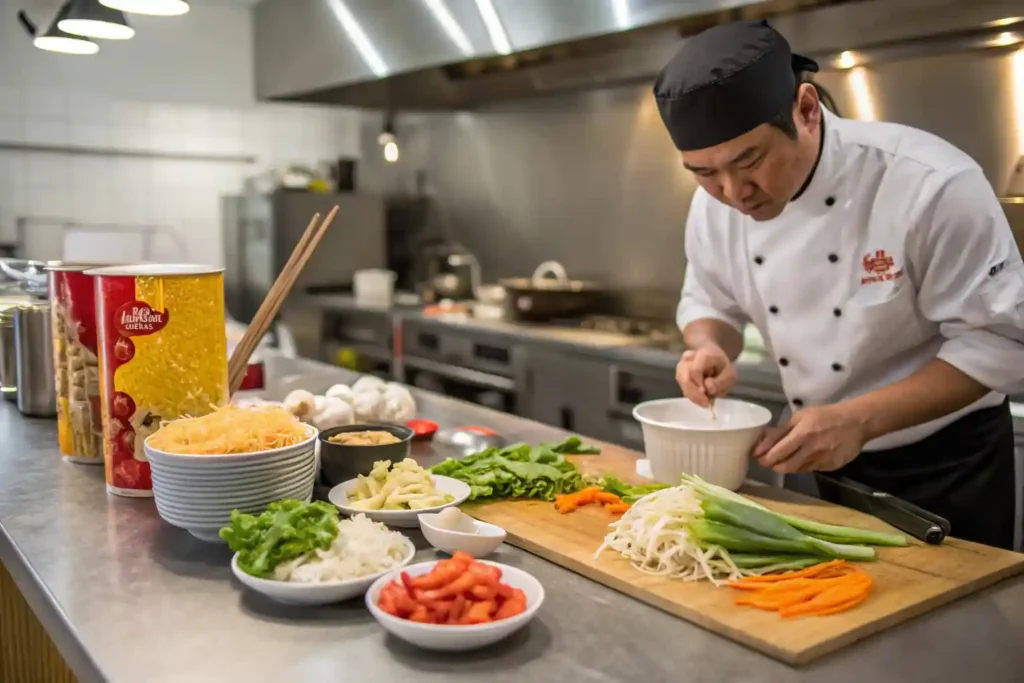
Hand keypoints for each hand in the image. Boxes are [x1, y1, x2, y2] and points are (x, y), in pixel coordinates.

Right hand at [675, 344, 736, 407]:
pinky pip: (682, 387)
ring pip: (682, 384)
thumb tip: (708, 389)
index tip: (706, 394)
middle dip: (695, 394)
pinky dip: (691, 395)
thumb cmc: (722, 367)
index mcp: (703, 355)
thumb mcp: (729, 375)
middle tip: (706, 404)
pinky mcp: (679, 374)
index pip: (695, 370)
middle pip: (685, 378)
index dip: (698, 383)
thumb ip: (721, 382)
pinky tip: (700, 398)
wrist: (712, 357)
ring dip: (693, 396)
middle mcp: (688, 358)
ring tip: (705, 401)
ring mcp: (681, 365)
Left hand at [753, 404, 867, 473]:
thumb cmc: (825, 416)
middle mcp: (812, 450)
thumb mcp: (800, 417)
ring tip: (784, 459)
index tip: (758, 457)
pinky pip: (811, 470)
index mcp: (803, 434)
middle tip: (769, 461)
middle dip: (774, 465)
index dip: (765, 458)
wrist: (856, 423)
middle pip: (786, 466)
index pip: (778, 452)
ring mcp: (823, 460)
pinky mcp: (831, 467)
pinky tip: (802, 458)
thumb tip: (760, 444)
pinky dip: (802, 466)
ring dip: (787, 466)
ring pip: (797, 470)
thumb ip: (780, 431)